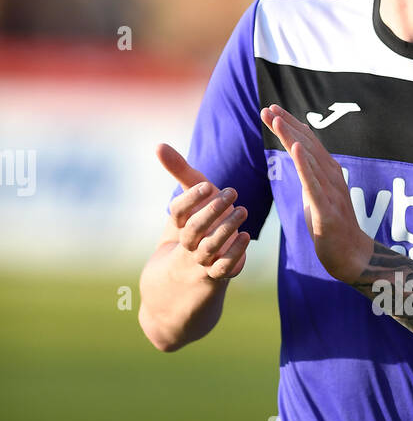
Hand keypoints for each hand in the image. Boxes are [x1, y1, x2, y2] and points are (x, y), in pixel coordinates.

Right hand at [157, 143, 250, 281]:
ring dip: (226, 228)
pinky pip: (224, 268)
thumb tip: (158, 144)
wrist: (190, 273)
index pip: (177, 213)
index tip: (208, 186)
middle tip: (231, 192)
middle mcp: (187, 244)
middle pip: (193, 230)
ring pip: (209, 248)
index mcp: (178, 226)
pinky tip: (245, 236)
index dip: (190, 199)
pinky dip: (234, 253)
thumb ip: (179, 171)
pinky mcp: (217, 275)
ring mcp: (201, 261)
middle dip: (211, 211)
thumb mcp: (191, 195)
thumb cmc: (196, 223)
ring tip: (242, 209)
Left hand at [260, 105, 373, 282]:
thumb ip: (309, 174)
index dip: (289, 124)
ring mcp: (331, 192)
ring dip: (291, 137)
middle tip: (268, 108)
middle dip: (286, 124)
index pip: (307, 142)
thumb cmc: (332, 226)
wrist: (351, 255)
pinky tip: (293, 149)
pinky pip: (313, 184)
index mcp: (328, 172)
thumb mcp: (316, 195)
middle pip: (307, 144)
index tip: (271, 109)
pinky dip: (304, 165)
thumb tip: (297, 154)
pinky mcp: (327, 210)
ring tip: (276, 119)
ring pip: (309, 158)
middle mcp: (332, 176)